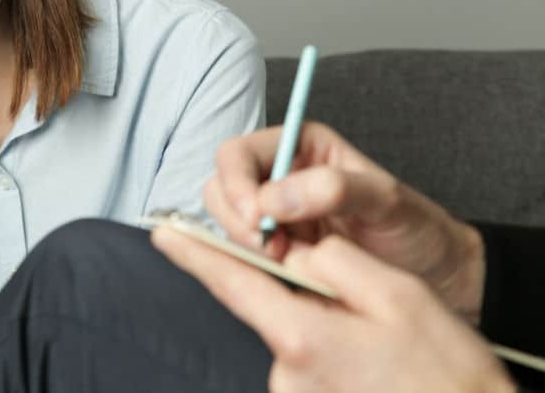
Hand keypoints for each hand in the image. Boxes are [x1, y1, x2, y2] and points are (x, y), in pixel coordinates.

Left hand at [152, 229, 515, 392]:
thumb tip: (299, 255)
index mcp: (300, 336)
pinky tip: (363, 353)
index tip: (164, 234)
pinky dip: (324, 343)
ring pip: (290, 331)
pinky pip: (304, 357)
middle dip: (290, 285)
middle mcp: (284, 372)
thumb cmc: (442, 369)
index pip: (231, 283)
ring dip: (316, 319)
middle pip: (267, 305)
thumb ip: (332, 262)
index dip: (194, 254)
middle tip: (350, 295)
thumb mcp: (395, 295)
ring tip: (373, 334)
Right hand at [204, 122, 485, 320]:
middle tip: (271, 246)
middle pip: (221, 185)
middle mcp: (279, 177)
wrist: (439, 276)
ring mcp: (274, 217)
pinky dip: (253, 265)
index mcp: (299, 147)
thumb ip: (333, 188)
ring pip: (225, 222)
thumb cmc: (417, 228)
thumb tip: (274, 198)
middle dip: (236, 217)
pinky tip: (286, 272)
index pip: (239, 153)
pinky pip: (242, 255)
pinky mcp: (276, 253)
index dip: (236, 183)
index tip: (253, 217)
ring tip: (285, 259)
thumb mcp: (385, 199)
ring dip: (243, 243)